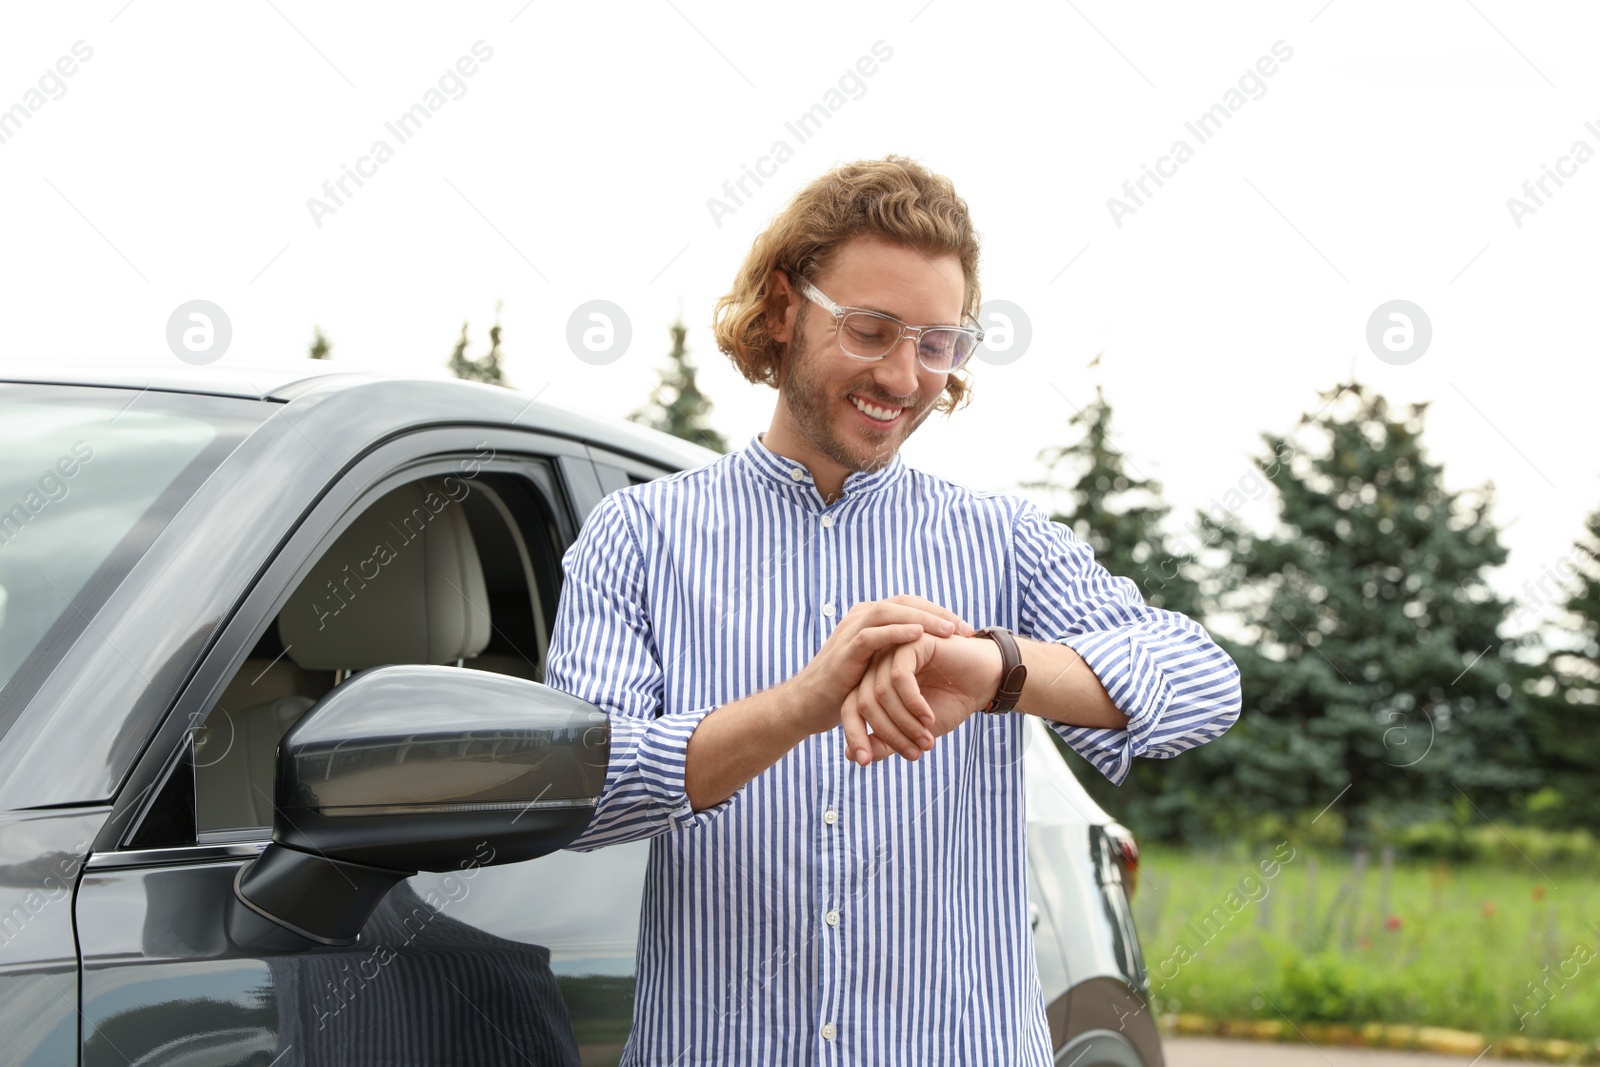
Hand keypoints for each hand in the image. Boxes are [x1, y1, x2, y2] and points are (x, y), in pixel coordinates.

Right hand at [784, 595, 973, 738]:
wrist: (808, 705)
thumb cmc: (843, 687)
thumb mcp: (874, 665)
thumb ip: (894, 653)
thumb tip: (929, 654)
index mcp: (870, 619)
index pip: (911, 604)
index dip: (939, 613)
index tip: (967, 630)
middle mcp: (861, 617)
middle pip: (905, 602)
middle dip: (938, 613)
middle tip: (967, 629)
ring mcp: (851, 630)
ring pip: (890, 611)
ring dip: (923, 619)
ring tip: (950, 630)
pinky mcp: (845, 650)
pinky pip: (873, 634)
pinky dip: (896, 632)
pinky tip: (918, 636)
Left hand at [840, 631, 1004, 765]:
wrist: (986, 681)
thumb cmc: (950, 703)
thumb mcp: (915, 731)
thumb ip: (885, 741)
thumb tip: (852, 757)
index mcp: (873, 681)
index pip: (850, 709)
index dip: (855, 737)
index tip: (864, 763)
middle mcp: (878, 664)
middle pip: (864, 702)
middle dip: (888, 734)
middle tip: (914, 753)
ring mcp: (893, 650)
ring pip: (881, 693)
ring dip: (904, 722)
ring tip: (927, 738)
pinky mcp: (911, 641)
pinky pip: (900, 677)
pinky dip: (913, 704)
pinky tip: (929, 717)